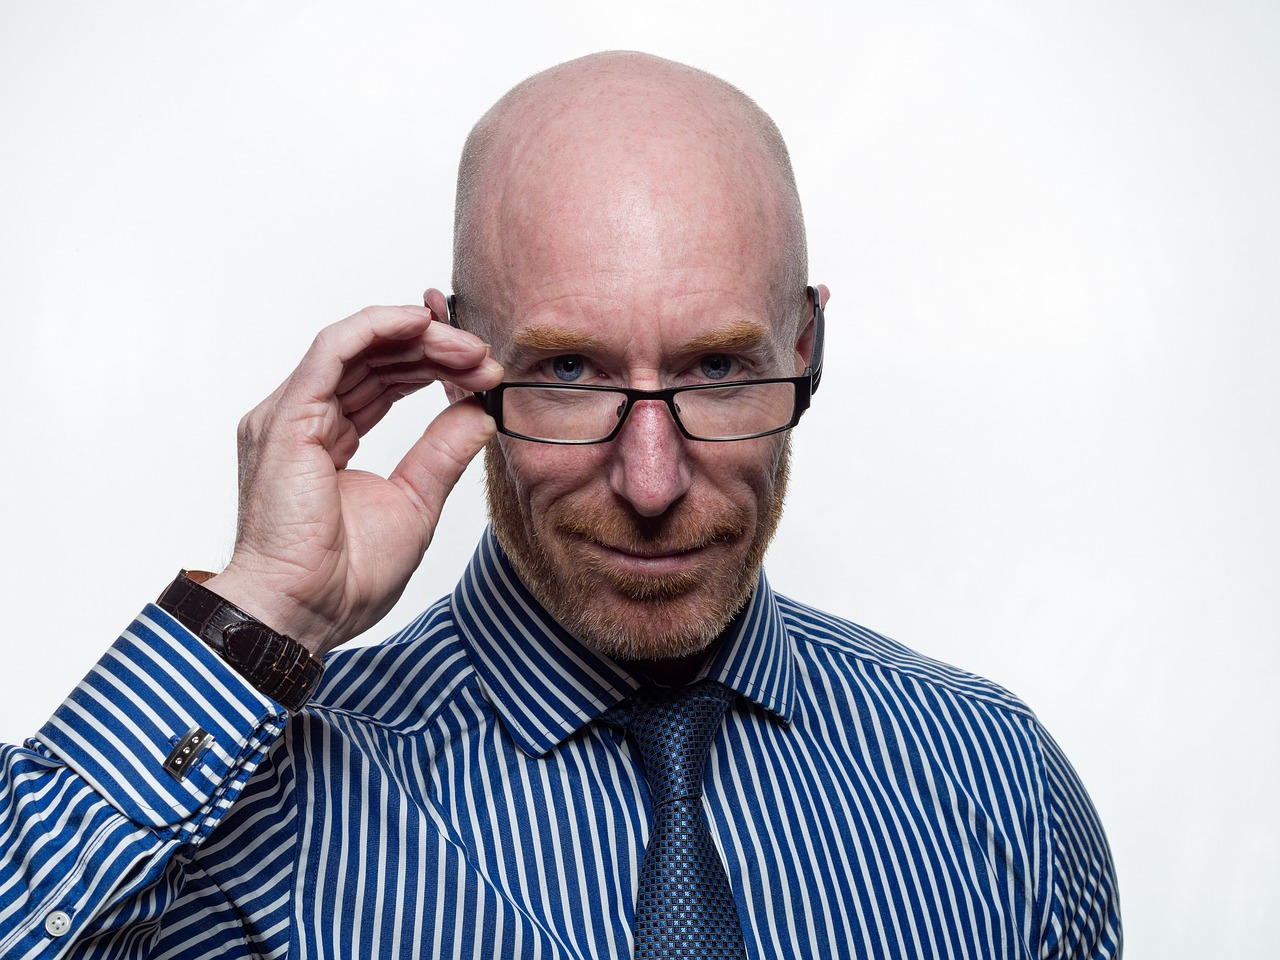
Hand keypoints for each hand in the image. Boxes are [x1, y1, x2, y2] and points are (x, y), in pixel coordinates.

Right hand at [204, 291, 502, 655]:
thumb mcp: (416, 502)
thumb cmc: (345, 577)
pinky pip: (332, 349)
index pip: (382, 381)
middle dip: (435, 350)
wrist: (305, 613)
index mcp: (327, 438)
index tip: (483, 373)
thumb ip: (443, 451)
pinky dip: (378, 327)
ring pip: (358, 346)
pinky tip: (420, 323)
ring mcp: (290, 414)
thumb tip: (479, 410)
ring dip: (419, 338)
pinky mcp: (287, 416)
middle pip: (373, 359)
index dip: (433, 367)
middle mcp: (303, 418)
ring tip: (469, 349)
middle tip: (484, 358)